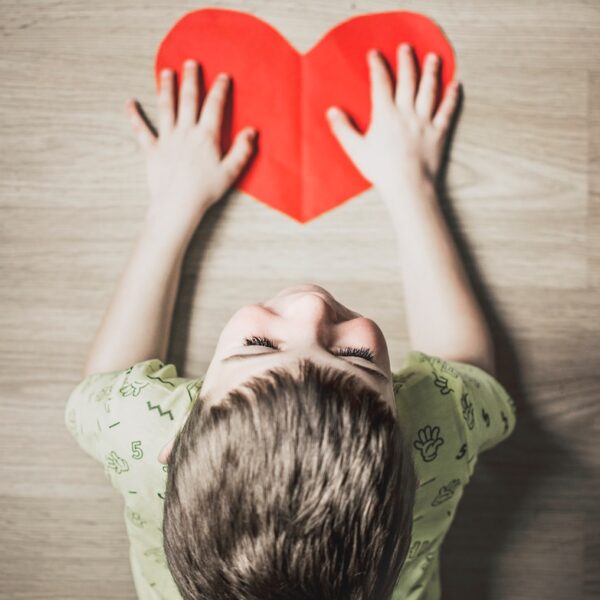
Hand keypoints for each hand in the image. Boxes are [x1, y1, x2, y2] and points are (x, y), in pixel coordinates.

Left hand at [125, 59, 256, 229]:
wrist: (179, 204)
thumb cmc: (206, 190)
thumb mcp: (231, 172)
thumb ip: (242, 150)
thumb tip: (251, 131)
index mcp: (206, 136)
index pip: (214, 106)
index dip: (220, 89)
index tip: (222, 77)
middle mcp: (186, 132)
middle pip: (188, 99)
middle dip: (190, 79)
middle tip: (190, 63)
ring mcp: (167, 139)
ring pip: (166, 107)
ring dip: (166, 88)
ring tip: (166, 72)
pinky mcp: (152, 150)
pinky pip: (141, 130)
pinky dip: (134, 116)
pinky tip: (129, 103)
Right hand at [325, 44, 460, 196]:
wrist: (408, 185)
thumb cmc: (381, 170)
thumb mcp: (356, 150)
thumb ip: (343, 129)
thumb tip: (332, 111)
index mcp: (385, 115)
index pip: (381, 83)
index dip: (378, 66)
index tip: (375, 54)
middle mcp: (406, 113)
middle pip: (408, 80)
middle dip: (407, 61)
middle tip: (406, 47)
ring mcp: (424, 121)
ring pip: (429, 90)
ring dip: (431, 72)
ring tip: (433, 58)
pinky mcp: (438, 132)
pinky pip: (447, 111)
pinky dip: (452, 97)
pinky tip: (455, 85)